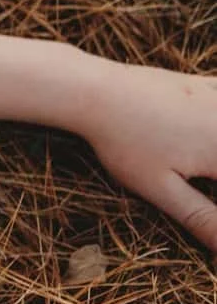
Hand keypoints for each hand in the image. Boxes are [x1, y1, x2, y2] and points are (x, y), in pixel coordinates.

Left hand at [77, 63, 216, 252]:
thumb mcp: (161, 190)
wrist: (97, 92)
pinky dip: (214, 122)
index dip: (216, 209)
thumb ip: (202, 218)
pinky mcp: (210, 85)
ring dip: (213, 160)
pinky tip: (205, 131)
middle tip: (186, 177)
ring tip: (181, 161)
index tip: (198, 191)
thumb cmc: (125, 145)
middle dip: (213, 175)